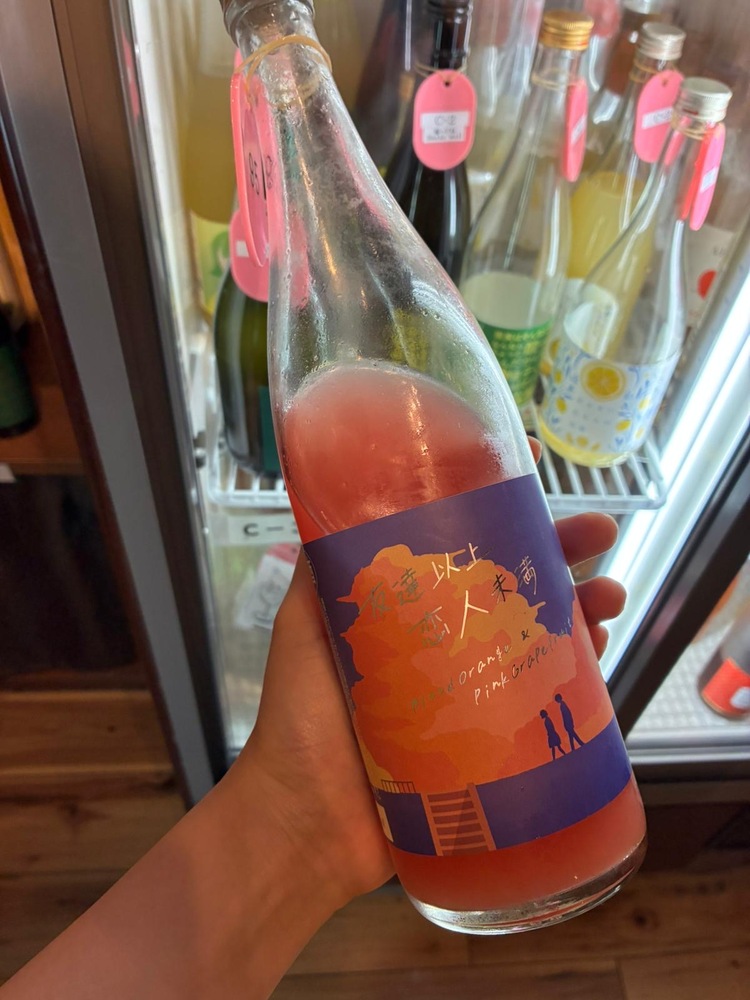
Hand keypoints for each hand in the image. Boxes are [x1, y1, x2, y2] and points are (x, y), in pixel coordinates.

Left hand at [230, 508, 625, 913]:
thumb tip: (330, 502)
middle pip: (514, 589)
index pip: (463, 551)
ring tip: (611, 596)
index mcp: (409, 614)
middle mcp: (447, 647)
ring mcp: (475, 695)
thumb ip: (321, 575)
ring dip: (584, 609)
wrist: (308, 822)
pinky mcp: (495, 745)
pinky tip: (600, 655)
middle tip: (601, 533)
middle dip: (562, 554)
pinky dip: (577, 677)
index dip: (500, 514)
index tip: (534, 478)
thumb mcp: (306, 629)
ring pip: (539, 639)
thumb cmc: (301, 717)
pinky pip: (544, 704)